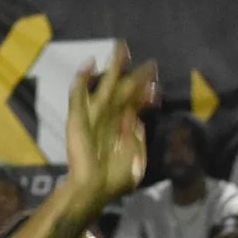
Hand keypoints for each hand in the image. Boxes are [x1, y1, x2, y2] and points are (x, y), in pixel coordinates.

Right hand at [62, 44, 160, 210]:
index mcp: (122, 128)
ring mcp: (93, 117)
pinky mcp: (78, 120)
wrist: (93, 190)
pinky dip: (81, 81)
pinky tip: (88, 63)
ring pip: (105, 87)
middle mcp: (109, 118)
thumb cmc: (114, 181)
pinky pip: (78, 97)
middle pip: (124, 90)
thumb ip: (137, 139)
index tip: (159, 85)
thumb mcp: (136, 160)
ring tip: (121, 48)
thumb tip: (138, 118)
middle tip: (150, 62)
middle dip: (136, 75)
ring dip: (113, 68)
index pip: (136, 104)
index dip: (148, 93)